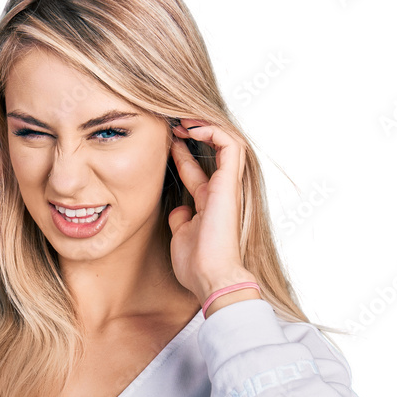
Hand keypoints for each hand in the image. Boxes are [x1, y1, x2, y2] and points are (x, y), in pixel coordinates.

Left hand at [168, 119, 258, 304]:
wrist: (211, 277)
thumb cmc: (196, 265)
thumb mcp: (181, 236)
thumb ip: (181, 219)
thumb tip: (177, 209)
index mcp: (208, 203)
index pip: (196, 170)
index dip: (181, 154)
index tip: (165, 142)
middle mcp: (220, 191)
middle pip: (212, 150)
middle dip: (193, 132)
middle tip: (172, 123)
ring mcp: (227, 186)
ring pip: (226, 140)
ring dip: (205, 125)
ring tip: (183, 119)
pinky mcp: (230, 183)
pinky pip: (231, 144)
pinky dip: (213, 130)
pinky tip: (192, 128)